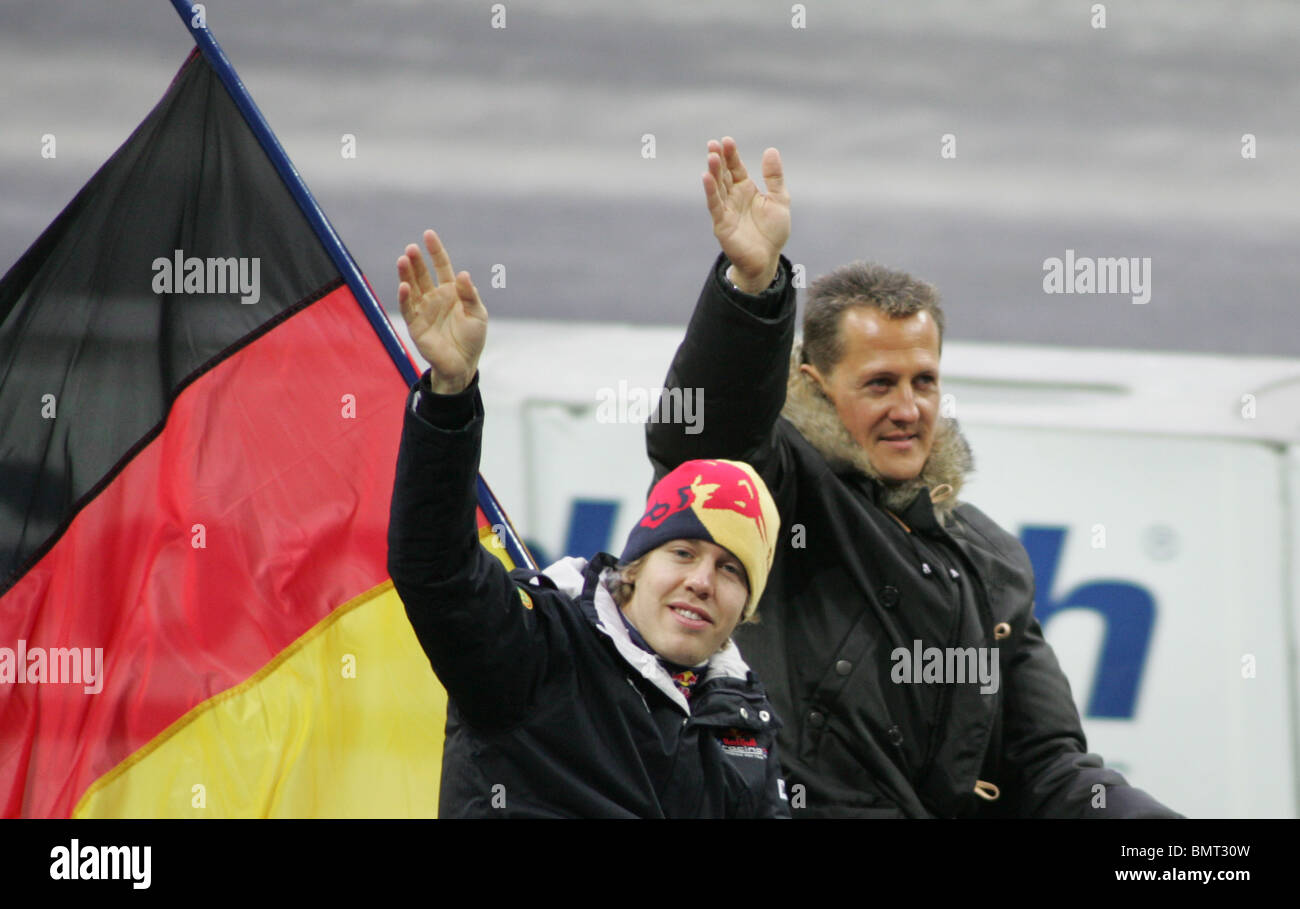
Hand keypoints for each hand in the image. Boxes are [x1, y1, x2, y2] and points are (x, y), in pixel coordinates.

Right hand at [397, 229, 487, 393]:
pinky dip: (405, 297)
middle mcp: (434, 297)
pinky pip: (408, 308)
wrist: (463, 364)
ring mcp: (423, 310)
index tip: (428, 234)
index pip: (441, 266)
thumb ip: (469, 295)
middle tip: (411, 248)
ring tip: (403, 260)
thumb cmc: (472, 338)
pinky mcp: (416, 325)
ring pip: (412, 288)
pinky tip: (404, 286)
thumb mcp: (478, 314)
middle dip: (417, 261)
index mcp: (451, 291)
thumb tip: (462, 274)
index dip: (435, 251)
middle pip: (422, 274)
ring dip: (407, 274)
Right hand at [702, 137, 789, 292]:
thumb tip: (770, 150)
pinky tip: (706, 177)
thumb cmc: (773, 232)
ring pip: (717, 187)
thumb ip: (774, 177)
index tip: (727, 140)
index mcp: (746, 190)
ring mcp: (725, 210)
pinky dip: (710, 191)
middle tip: (714, 144)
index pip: (735, 168)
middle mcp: (733, 197)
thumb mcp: (779, 199)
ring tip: (711, 156)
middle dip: (719, 159)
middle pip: (723, 174)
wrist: (767, 259)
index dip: (731, 155)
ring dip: (713, 172)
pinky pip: (714, 205)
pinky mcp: (721, 224)